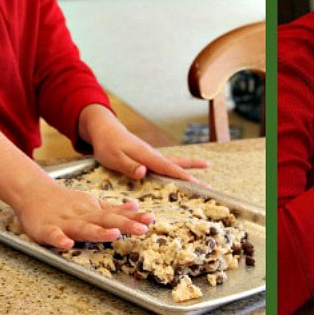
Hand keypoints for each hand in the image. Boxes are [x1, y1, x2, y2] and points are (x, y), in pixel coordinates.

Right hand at [14, 180, 153, 249]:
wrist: (34, 193)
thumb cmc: (66, 202)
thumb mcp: (92, 203)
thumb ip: (113, 209)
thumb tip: (136, 206)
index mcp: (94, 212)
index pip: (116, 215)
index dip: (134, 218)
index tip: (151, 220)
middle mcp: (82, 216)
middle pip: (105, 221)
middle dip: (125, 225)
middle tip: (143, 229)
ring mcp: (64, 223)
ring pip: (83, 228)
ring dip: (98, 232)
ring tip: (114, 235)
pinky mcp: (46, 229)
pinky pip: (53, 236)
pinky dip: (59, 240)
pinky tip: (67, 245)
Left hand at [79, 104, 208, 183]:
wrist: (105, 129)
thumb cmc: (107, 144)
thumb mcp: (113, 157)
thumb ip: (129, 166)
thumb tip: (144, 173)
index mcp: (146, 156)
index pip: (167, 168)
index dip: (181, 176)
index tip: (195, 183)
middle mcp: (153, 155)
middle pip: (176, 166)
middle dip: (192, 175)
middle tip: (208, 185)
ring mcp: (153, 156)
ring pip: (174, 164)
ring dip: (190, 170)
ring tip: (206, 174)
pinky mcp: (149, 158)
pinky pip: (167, 165)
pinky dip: (180, 168)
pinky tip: (185, 173)